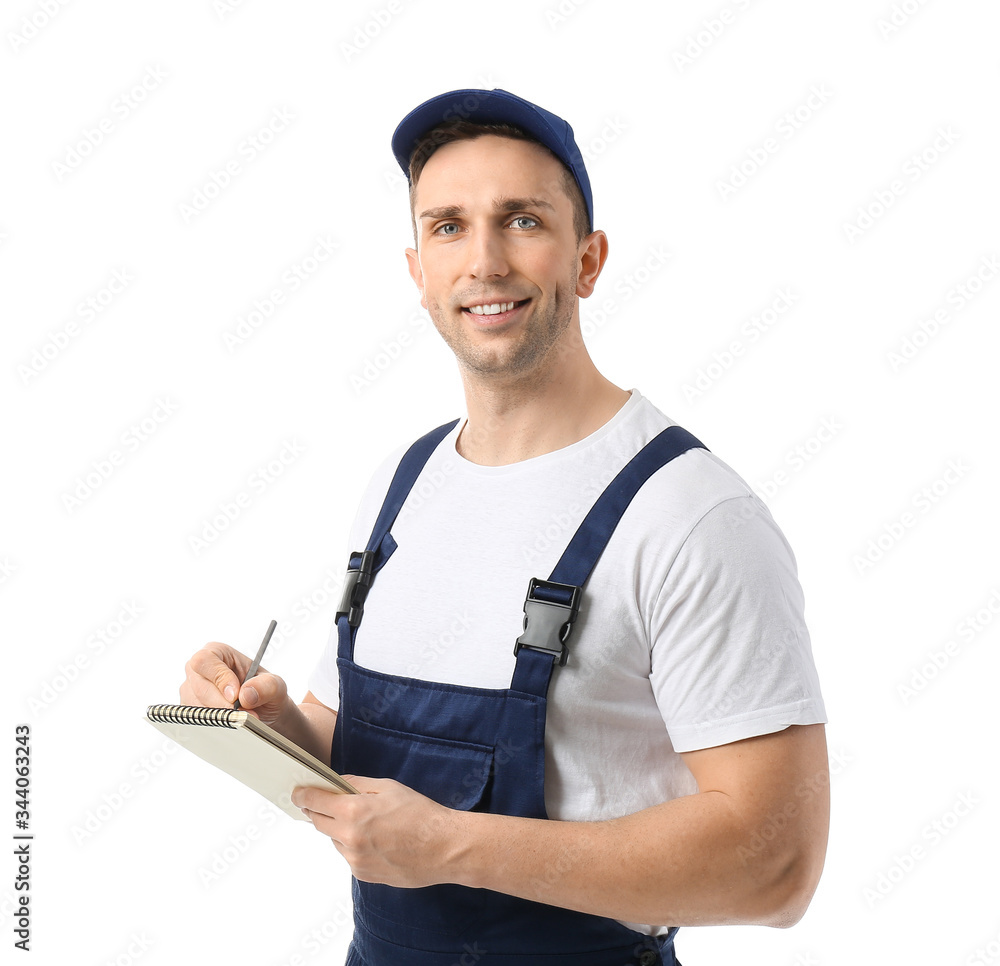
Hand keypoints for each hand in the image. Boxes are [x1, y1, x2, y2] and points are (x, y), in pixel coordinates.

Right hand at [180, 642, 290, 725]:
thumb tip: (245, 694)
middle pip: (198, 686)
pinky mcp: (189, 710)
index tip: (235, 696)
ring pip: (195, 706)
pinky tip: (230, 723)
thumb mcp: (275, 685)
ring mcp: (191, 690)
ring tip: (242, 718)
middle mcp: (199, 670)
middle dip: (222, 704)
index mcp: (217, 652)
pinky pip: (194, 719)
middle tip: (243, 715)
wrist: (264, 711)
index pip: (205, 660)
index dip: (218, 678)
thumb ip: (266, 686)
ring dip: (220, 716)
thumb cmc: (266, 691)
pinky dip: (213, 724)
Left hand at [292, 777, 463, 888]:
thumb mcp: (389, 787)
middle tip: (327, 802)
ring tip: (368, 822)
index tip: (297, 792)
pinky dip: (354, 845)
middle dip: (319, 811)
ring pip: (335, 840)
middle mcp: (349, 839)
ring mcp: (355, 860)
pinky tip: (377, 839)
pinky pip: (349, 855)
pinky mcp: (363, 875)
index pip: (316, 802)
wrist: (443, 848)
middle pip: (319, 823)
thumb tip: (337, 784)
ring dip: (341, 829)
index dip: (303, 795)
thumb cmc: (421, 814)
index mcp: (354, 812)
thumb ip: (357, 784)